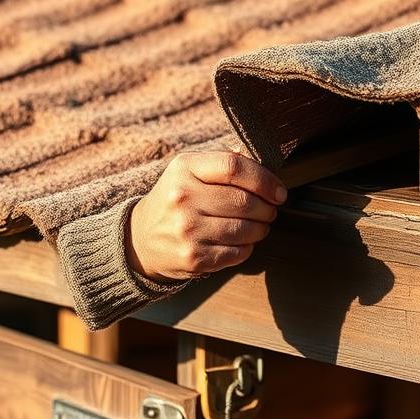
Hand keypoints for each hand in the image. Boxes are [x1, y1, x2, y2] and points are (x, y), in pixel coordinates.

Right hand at [128, 151, 286, 282]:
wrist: (141, 239)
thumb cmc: (178, 199)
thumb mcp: (191, 170)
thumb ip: (225, 162)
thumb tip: (262, 161)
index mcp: (184, 168)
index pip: (235, 167)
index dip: (265, 180)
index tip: (279, 192)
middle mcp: (182, 198)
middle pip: (246, 202)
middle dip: (267, 208)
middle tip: (269, 210)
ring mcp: (187, 230)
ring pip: (247, 229)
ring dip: (261, 228)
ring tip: (257, 225)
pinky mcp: (194, 257)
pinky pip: (239, 252)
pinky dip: (248, 247)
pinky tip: (240, 240)